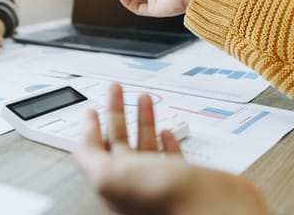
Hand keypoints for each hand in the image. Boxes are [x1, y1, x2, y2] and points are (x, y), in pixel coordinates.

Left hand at [73, 83, 269, 214]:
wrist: (210, 210)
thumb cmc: (162, 199)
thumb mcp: (108, 176)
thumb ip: (89, 156)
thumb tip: (83, 138)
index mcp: (115, 182)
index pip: (96, 151)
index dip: (92, 129)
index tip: (92, 110)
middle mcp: (136, 182)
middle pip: (120, 141)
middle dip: (116, 112)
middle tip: (116, 90)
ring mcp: (161, 180)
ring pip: (146, 144)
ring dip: (142, 119)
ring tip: (143, 99)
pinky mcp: (185, 179)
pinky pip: (172, 158)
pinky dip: (167, 142)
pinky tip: (165, 131)